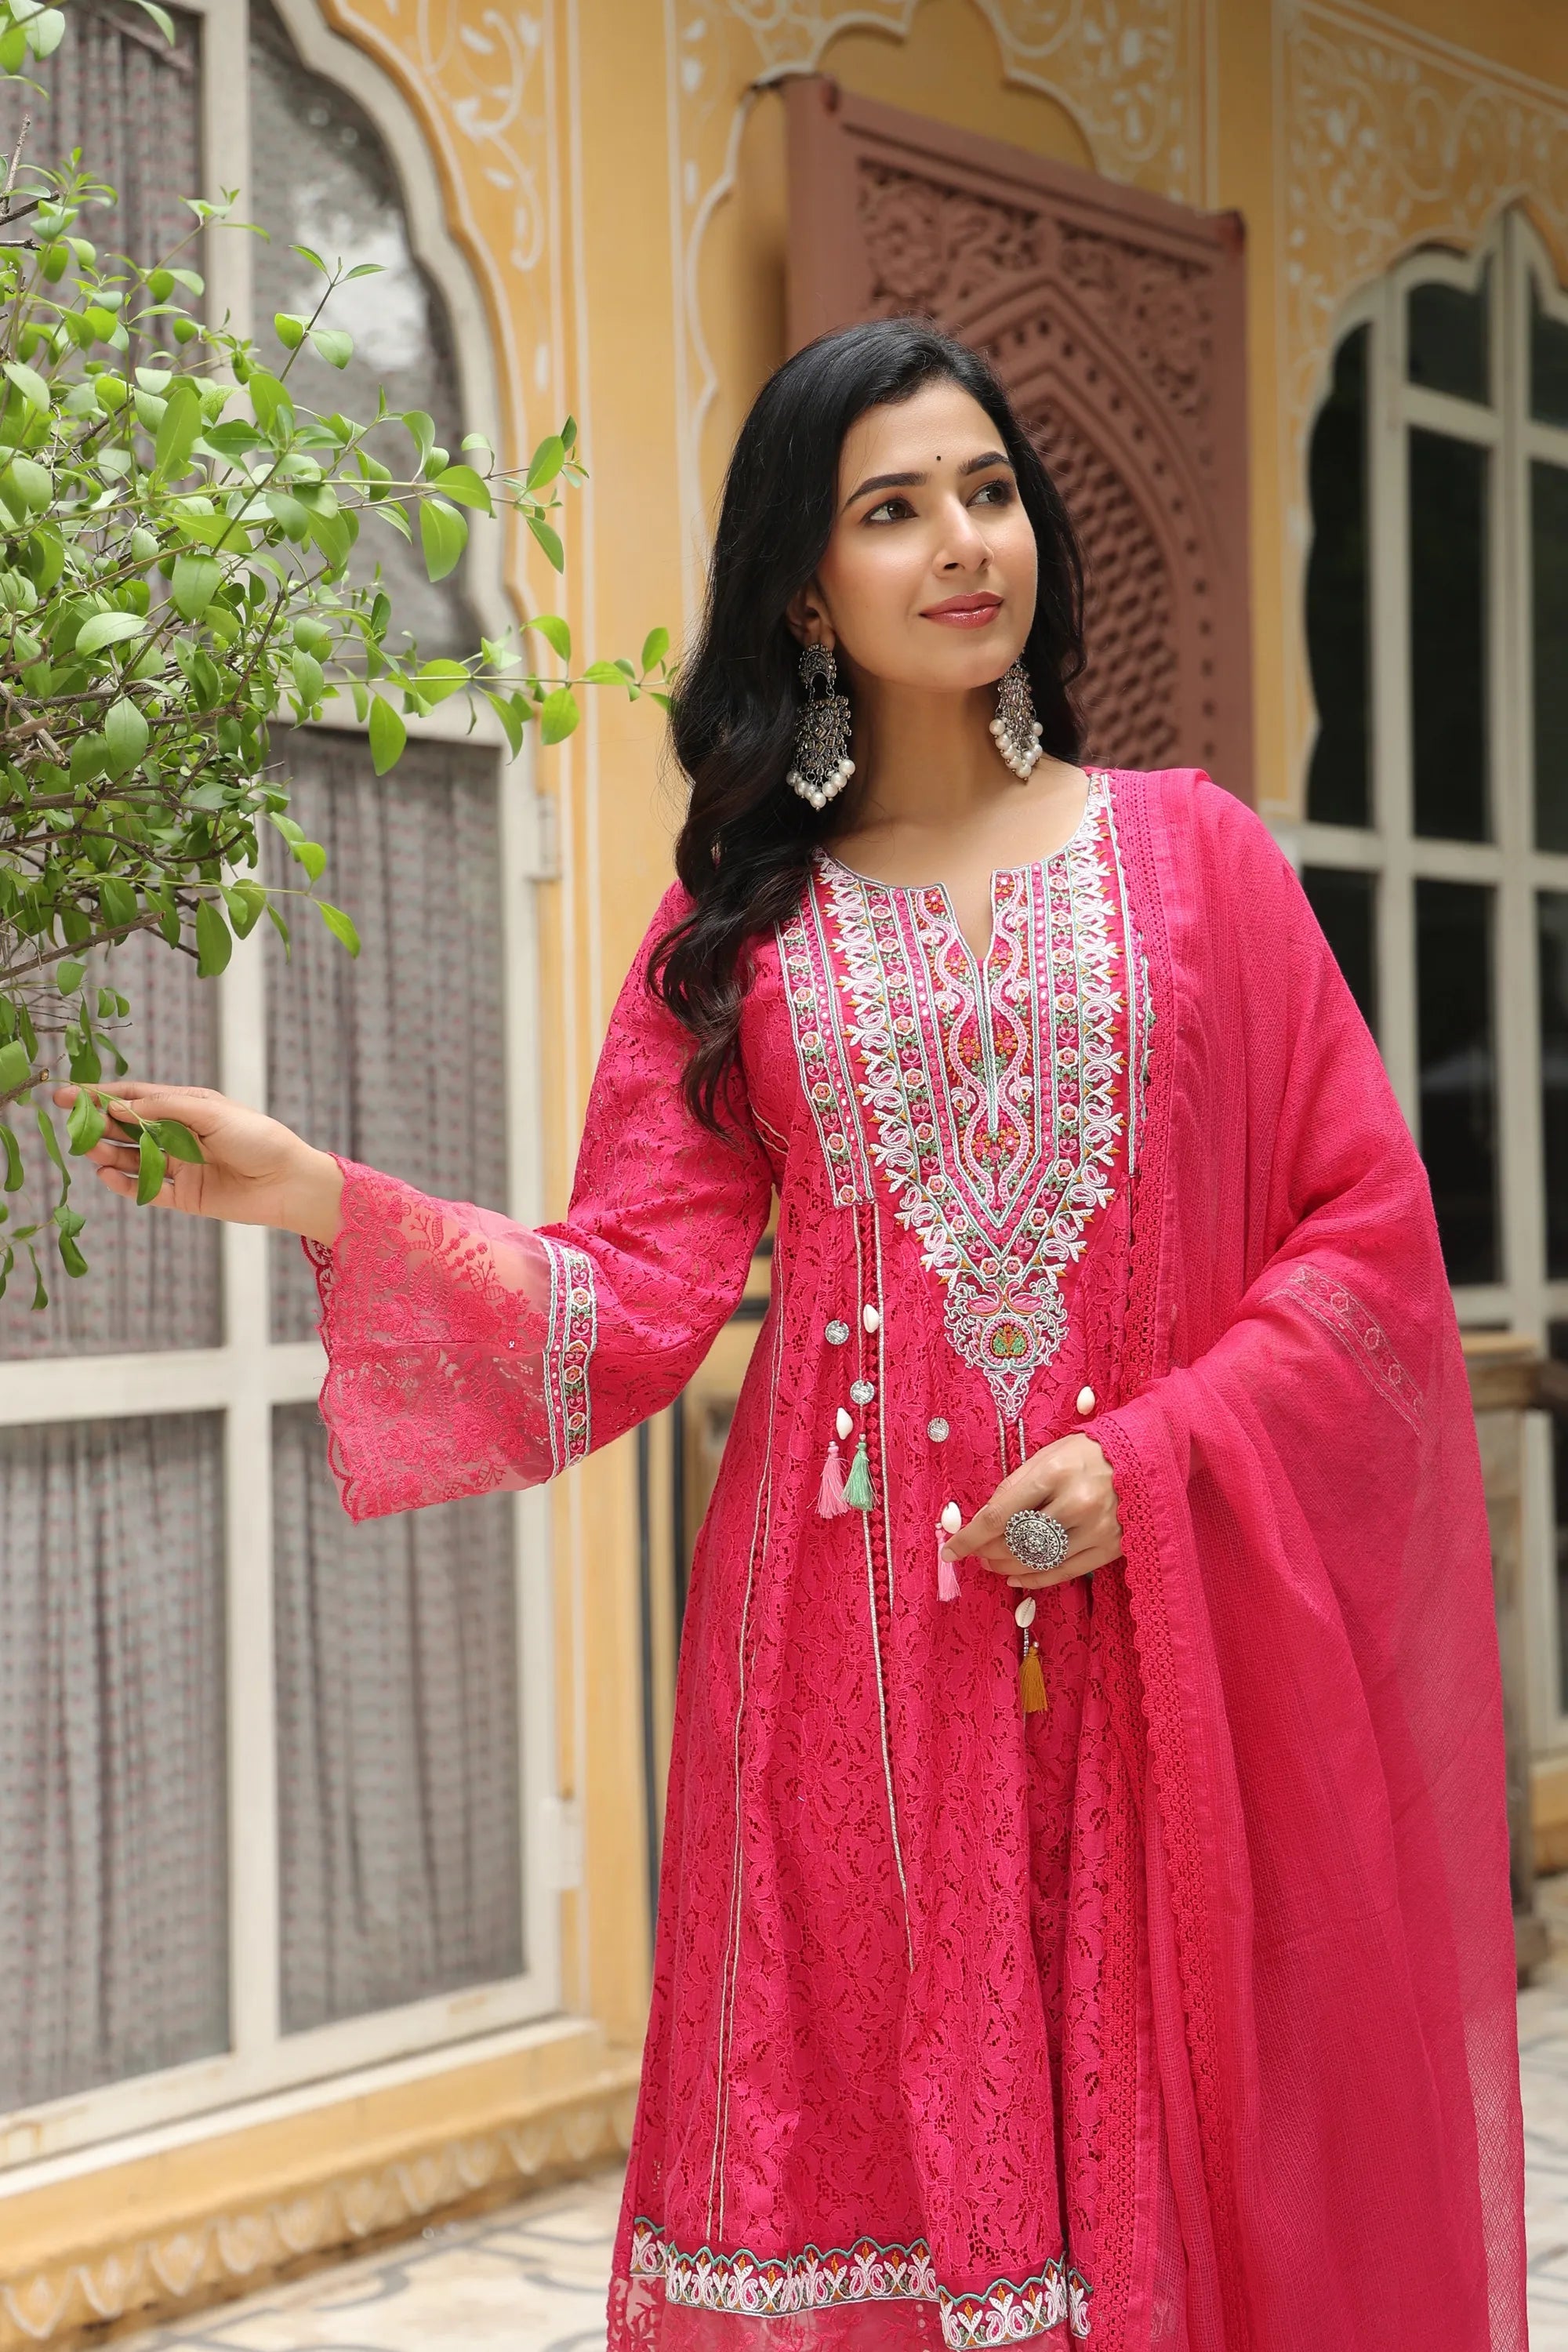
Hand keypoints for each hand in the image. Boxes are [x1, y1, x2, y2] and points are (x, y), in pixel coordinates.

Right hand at [51, 1079, 343, 1244]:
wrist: (289, 1182)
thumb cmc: (258, 1138)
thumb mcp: (211, 1113)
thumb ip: (166, 1109)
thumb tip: (121, 1106)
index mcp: (187, 1108)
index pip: (134, 1098)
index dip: (100, 1096)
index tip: (67, 1095)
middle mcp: (179, 1136)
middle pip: (127, 1128)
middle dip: (98, 1124)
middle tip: (72, 1125)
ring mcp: (180, 1167)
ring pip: (132, 1159)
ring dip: (109, 1153)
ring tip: (91, 1150)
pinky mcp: (185, 1196)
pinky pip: (146, 1190)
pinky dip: (124, 1183)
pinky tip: (106, 1174)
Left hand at [940, 1432, 1121, 1590]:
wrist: (1145, 1457)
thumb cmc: (1088, 1452)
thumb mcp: (1048, 1454)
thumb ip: (1016, 1485)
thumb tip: (984, 1519)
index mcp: (1055, 1472)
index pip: (1000, 1514)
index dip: (969, 1537)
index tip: (950, 1550)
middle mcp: (1077, 1503)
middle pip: (1017, 1542)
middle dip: (988, 1551)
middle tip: (976, 1553)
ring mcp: (1097, 1529)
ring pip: (1039, 1561)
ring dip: (1007, 1566)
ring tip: (993, 1563)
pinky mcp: (1112, 1548)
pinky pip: (1064, 1572)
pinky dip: (1035, 1579)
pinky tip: (1016, 1576)